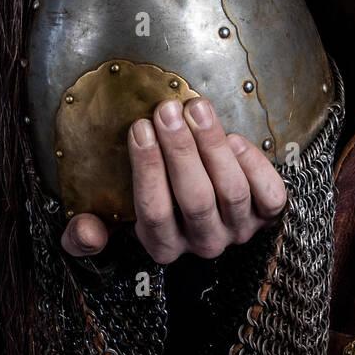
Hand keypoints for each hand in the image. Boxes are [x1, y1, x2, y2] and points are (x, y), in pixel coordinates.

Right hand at [60, 96, 288, 263]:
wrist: (211, 202)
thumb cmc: (160, 200)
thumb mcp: (117, 220)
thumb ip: (88, 233)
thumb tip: (84, 230)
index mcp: (164, 246)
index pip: (154, 213)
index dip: (147, 169)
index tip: (140, 127)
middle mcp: (204, 244)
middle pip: (194, 198)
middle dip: (180, 150)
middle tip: (168, 110)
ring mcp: (239, 229)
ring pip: (230, 190)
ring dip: (213, 145)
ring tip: (197, 108)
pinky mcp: (268, 215)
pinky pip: (269, 194)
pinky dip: (254, 165)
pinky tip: (234, 139)